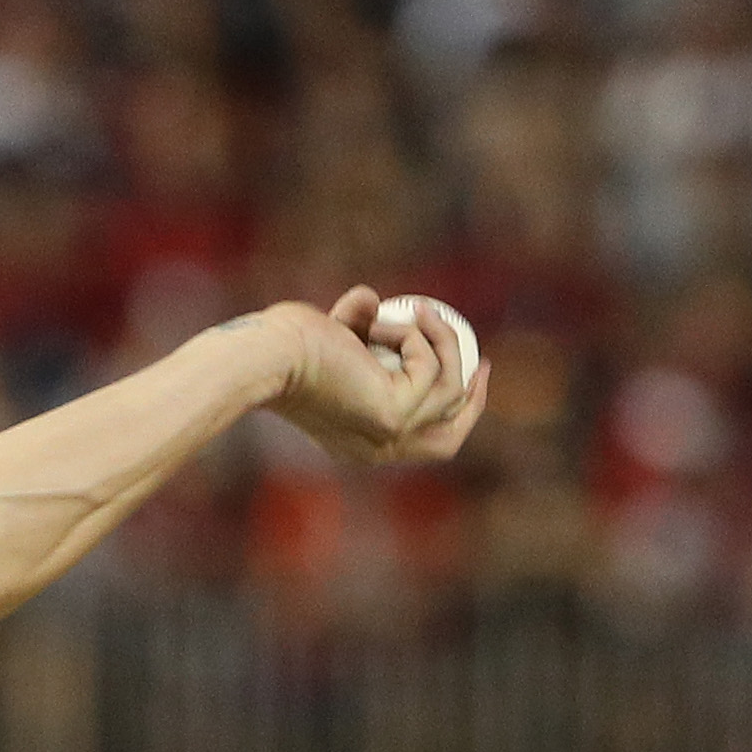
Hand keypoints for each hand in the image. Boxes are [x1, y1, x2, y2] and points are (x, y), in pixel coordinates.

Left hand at [263, 289, 489, 466]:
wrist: (271, 355)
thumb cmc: (290, 345)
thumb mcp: (336, 334)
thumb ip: (358, 321)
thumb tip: (375, 300)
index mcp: (364, 443)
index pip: (425, 440)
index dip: (454, 408)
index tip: (467, 368)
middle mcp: (379, 450)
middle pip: (450, 438)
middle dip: (474, 398)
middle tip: (480, 357)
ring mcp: (389, 438)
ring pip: (450, 393)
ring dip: (441, 344)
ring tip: (415, 312)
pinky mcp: (393, 417)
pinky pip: (431, 369)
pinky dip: (416, 337)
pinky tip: (382, 323)